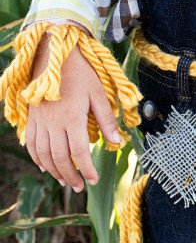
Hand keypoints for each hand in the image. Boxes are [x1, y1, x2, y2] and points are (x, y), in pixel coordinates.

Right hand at [24, 32, 121, 191]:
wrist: (55, 55)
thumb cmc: (81, 73)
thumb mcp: (98, 94)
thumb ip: (106, 119)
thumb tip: (118, 142)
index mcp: (73, 117)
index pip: (80, 152)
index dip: (88, 169)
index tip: (94, 180)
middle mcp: (54, 123)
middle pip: (61, 157)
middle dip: (71, 175)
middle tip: (81, 187)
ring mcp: (40, 121)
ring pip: (44, 154)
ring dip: (54, 171)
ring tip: (66, 180)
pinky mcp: (32, 118)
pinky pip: (31, 143)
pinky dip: (37, 158)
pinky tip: (44, 166)